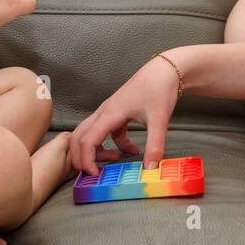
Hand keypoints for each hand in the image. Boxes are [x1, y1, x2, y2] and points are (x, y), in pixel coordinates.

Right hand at [69, 55, 181, 175]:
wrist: (165, 69)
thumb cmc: (159, 88)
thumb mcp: (159, 119)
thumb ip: (155, 144)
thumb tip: (150, 168)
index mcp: (110, 113)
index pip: (87, 140)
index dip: (86, 160)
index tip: (95, 175)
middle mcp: (104, 112)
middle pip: (79, 136)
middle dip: (79, 156)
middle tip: (91, 174)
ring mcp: (109, 111)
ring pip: (90, 133)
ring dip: (95, 150)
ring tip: (114, 161)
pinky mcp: (117, 112)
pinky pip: (107, 131)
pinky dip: (114, 144)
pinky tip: (132, 150)